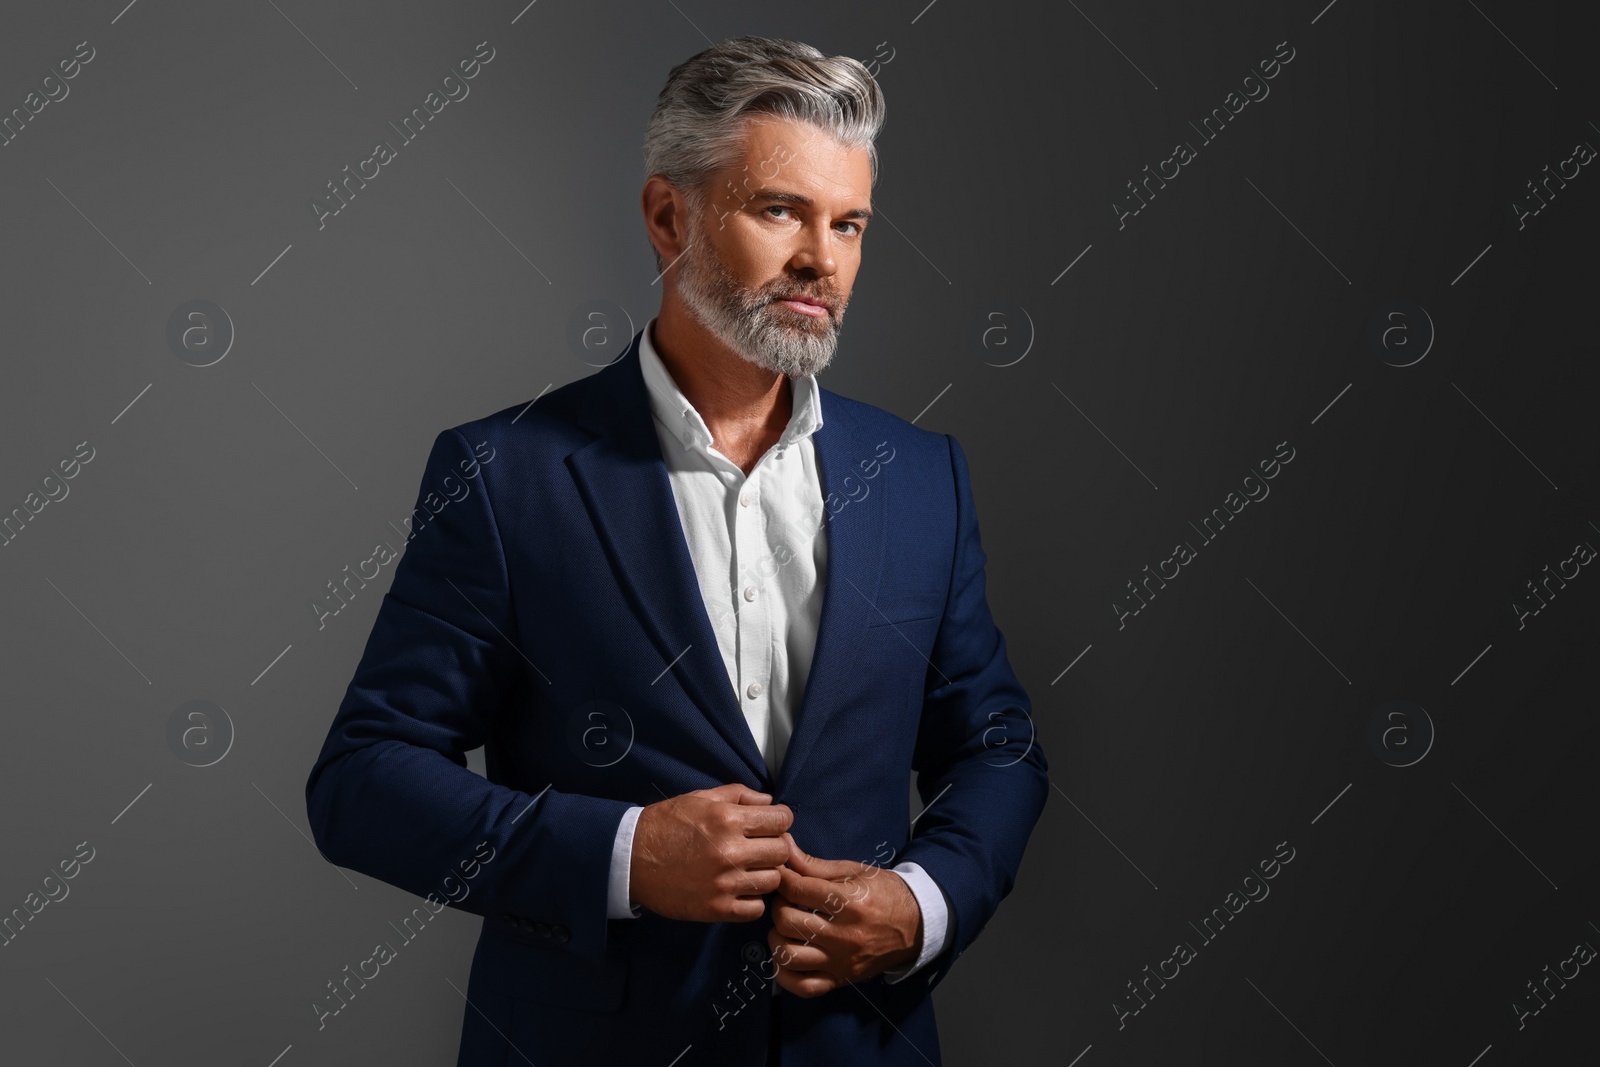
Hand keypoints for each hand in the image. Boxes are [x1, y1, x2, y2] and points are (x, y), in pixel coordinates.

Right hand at [630, 783, 792, 922]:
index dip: (781, 820)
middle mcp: (730, 851)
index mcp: (727, 819)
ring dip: (765, 873)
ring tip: (749, 869)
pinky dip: (752, 900)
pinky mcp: (716, 909)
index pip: (782, 820)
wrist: (630, 858)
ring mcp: (724, 883)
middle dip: (775, 846)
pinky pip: (756, 908)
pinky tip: (739, 889)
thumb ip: (739, 795)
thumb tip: (770, 803)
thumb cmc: (666, 824)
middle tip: (760, 847)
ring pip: (773, 880)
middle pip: (782, 851)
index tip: (772, 824)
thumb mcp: (700, 798)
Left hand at [766, 831, 921, 996]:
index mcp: (849, 902)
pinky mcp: (841, 979)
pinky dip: (785, 975)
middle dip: (778, 906)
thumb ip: (814, 864)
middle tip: (784, 900)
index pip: (797, 890)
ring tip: (785, 928)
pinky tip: (786, 957)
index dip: (781, 879)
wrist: (916, 925)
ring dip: (777, 938)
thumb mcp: (854, 871)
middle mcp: (844, 935)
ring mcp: (841, 961)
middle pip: (788, 921)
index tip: (780, 875)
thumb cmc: (884, 893)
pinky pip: (803, 987)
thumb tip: (784, 847)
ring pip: (789, 955)